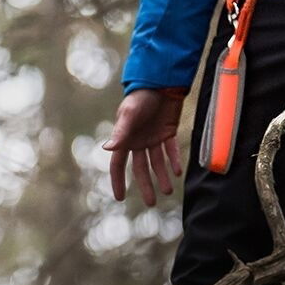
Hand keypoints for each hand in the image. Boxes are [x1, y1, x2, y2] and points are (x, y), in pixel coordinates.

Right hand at [103, 88, 184, 205]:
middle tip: (151, 203)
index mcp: (125, 138)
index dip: (118, 181)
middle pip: (140, 168)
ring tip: (168, 192)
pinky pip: (170, 149)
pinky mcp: (168, 131)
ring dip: (162, 176)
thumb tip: (107, 149)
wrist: (161, 81)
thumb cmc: (141, 97)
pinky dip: (174, 160)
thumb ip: (120, 132)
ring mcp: (152, 137)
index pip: (118, 165)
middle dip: (145, 186)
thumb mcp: (129, 114)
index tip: (120, 198)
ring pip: (157, 162)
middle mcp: (137, 141)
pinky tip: (177, 173)